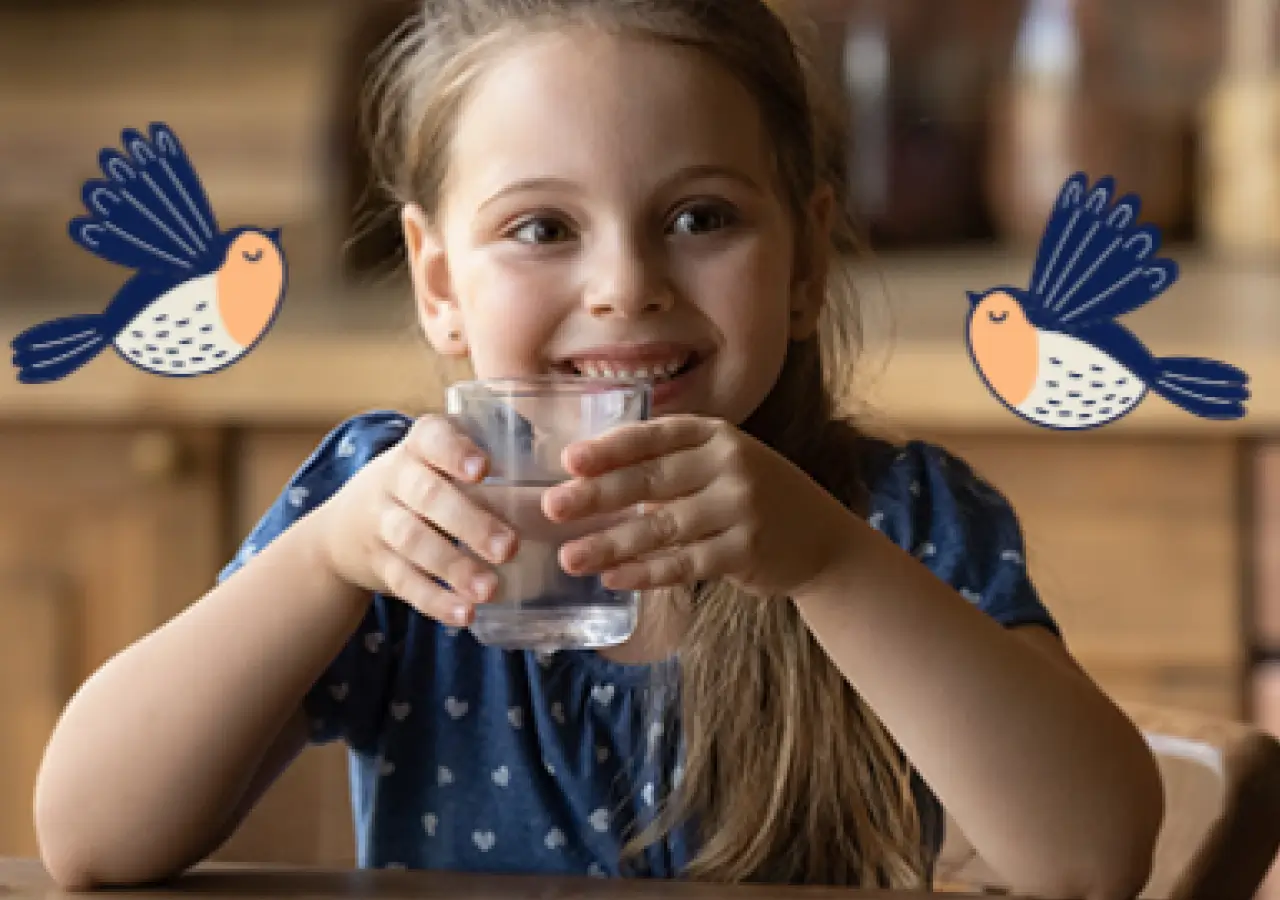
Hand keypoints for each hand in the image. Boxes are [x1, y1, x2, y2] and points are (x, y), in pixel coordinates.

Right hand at [312, 415, 517, 625]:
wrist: (344, 525)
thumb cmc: (424, 483)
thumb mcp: (441, 459)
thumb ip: (490, 459)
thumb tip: (563, 476)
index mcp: (419, 445)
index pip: (432, 439)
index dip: (456, 453)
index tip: (484, 470)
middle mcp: (395, 478)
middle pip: (428, 497)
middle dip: (469, 523)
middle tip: (510, 547)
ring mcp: (381, 522)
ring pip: (414, 542)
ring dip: (454, 568)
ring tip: (491, 589)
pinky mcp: (379, 564)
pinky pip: (405, 583)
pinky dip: (435, 601)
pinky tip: (466, 614)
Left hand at [541, 416, 853, 597]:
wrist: (821, 538)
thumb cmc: (752, 498)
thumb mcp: (719, 465)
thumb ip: (668, 466)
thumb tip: (589, 481)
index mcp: (716, 435)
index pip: (654, 436)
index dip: (609, 449)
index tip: (568, 462)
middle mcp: (730, 464)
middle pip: (652, 479)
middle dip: (597, 495)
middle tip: (553, 508)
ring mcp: (741, 507)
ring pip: (662, 527)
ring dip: (611, 544)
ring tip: (570, 558)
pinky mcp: (746, 550)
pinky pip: (684, 563)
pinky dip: (646, 573)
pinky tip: (613, 579)